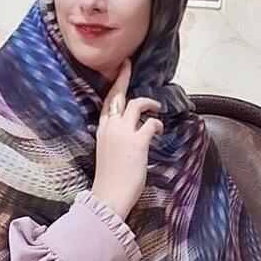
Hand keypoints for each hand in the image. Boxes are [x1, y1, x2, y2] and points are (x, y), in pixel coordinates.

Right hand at [92, 59, 163, 219]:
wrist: (108, 195)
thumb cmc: (109, 178)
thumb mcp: (106, 151)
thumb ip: (114, 137)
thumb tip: (129, 132)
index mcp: (102, 129)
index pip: (107, 101)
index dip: (115, 85)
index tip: (120, 70)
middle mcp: (110, 126)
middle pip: (118, 94)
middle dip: (124, 76)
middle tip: (128, 65)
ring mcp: (123, 133)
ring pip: (137, 104)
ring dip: (150, 103)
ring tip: (157, 107)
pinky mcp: (137, 142)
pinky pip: (152, 123)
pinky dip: (158, 124)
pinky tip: (159, 130)